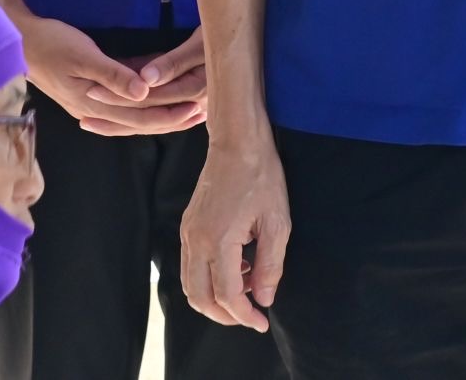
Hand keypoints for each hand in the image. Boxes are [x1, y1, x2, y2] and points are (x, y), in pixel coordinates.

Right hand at [16, 14, 201, 134]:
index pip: (140, 116)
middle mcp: (94, 108)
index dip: (169, 114)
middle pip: (139, 120)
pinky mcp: (90, 89)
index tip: (195, 108)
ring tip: (187, 107)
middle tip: (201, 112)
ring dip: (159, 111)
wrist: (17, 40)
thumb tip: (144, 92)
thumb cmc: (50, 43)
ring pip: (132, 112)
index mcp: (94, 102)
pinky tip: (157, 92)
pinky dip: (141, 97)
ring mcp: (91, 100)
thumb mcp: (82, 55)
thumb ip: (113, 74)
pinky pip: (121, 98)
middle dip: (170, 118)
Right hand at [180, 136, 289, 331]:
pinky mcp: (187, 226)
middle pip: (200, 298)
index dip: (244, 316)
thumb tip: (263, 299)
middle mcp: (196, 241)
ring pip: (191, 285)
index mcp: (218, 241)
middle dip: (225, 316)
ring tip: (246, 290)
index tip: (262, 322)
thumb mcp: (277, 222)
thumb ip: (270, 265)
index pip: (226, 296)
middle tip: (250, 316)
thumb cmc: (261, 177)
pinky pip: (190, 265)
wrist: (237, 142)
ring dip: (215, 298)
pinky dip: (209, 278)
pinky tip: (236, 267)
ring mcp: (188, 233)